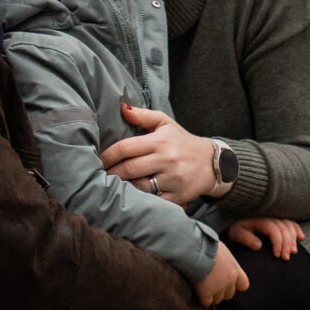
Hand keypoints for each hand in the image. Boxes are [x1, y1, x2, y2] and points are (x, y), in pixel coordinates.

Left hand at [101, 102, 218, 203]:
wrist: (212, 163)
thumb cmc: (182, 141)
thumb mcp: (165, 123)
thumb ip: (143, 116)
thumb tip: (122, 108)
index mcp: (160, 141)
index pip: (125, 148)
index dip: (107, 156)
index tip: (97, 160)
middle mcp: (166, 159)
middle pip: (129, 169)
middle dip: (110, 174)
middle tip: (98, 176)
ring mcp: (173, 179)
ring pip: (138, 186)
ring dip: (123, 187)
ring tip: (111, 186)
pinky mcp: (178, 196)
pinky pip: (153, 201)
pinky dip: (140, 200)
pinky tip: (131, 198)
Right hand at [194, 241, 249, 306]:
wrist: (195, 249)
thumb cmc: (206, 245)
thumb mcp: (221, 249)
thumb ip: (225, 261)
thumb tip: (221, 261)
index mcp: (235, 269)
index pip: (243, 285)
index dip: (235, 285)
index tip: (226, 281)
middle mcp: (230, 281)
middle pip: (229, 295)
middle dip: (221, 291)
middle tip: (210, 283)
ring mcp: (219, 288)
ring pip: (217, 300)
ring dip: (211, 295)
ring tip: (202, 285)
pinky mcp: (207, 294)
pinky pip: (206, 302)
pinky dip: (201, 298)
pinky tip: (197, 289)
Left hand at [228, 216, 303, 260]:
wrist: (236, 225)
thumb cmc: (237, 231)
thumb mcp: (237, 234)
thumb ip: (246, 239)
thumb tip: (259, 246)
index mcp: (260, 218)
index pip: (274, 229)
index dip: (278, 243)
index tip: (277, 256)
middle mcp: (269, 216)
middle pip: (284, 228)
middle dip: (287, 244)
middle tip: (285, 258)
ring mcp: (275, 217)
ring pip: (290, 226)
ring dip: (293, 239)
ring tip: (293, 252)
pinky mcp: (278, 220)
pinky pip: (291, 223)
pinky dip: (297, 230)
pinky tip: (301, 238)